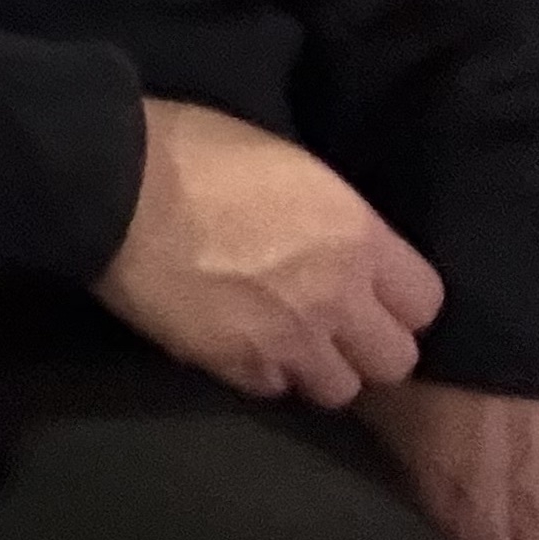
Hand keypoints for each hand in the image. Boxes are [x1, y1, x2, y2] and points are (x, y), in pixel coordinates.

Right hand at [93, 98, 440, 405]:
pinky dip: (261, 372)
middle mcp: (338, 297)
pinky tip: (237, 341)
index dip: (397, 300)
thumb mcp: (288, 166)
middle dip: (366, 345)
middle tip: (331, 323)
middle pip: (395, 360)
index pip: (427, 304)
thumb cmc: (192, 150)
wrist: (111, 185)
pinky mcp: (232, 363)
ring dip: (316, 366)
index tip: (370, 290)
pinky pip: (271, 389)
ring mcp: (287, 338)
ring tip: (284, 340)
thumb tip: (336, 245)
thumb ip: (330, 220)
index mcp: (358, 237)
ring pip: (338, 389)